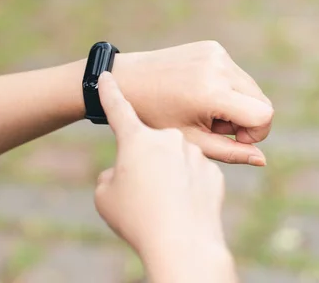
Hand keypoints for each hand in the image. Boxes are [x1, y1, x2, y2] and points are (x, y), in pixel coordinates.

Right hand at [94, 72, 234, 281]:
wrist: (182, 243)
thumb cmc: (137, 219)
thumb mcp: (105, 197)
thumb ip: (111, 176)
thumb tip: (120, 173)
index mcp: (136, 139)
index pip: (117, 109)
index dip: (109, 93)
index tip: (105, 74)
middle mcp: (168, 138)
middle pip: (150, 145)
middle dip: (144, 162)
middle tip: (140, 191)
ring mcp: (193, 153)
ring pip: (174, 161)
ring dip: (166, 176)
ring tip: (161, 204)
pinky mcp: (213, 171)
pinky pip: (194, 174)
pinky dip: (186, 187)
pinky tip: (181, 207)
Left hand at [114, 40, 272, 165]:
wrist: (128, 80)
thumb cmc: (154, 117)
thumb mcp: (190, 140)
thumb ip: (229, 153)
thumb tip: (262, 160)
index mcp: (212, 92)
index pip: (264, 115)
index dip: (256, 133)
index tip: (232, 138)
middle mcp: (218, 67)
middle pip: (262, 100)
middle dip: (246, 119)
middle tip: (214, 127)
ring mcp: (217, 53)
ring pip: (251, 87)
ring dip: (237, 104)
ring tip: (205, 112)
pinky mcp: (213, 47)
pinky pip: (236, 74)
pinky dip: (227, 88)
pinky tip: (200, 95)